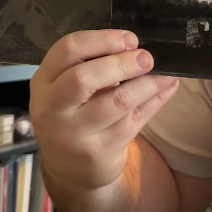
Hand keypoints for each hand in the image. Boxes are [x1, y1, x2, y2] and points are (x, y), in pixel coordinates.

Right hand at [30, 29, 179, 191]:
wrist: (69, 172)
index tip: (129, 39)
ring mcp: (73, 134)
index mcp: (44, 82)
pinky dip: (155, 101)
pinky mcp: (98, 153)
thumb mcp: (68, 91)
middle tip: (146, 58)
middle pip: (84, 78)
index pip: (67, 50)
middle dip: (121, 63)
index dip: (101, 39)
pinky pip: (134, 121)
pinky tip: (168, 87)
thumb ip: (92, 66)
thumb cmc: (74, 117)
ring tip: (165, 73)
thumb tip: (136, 45)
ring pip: (116, 101)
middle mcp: (52, 108)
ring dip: (147, 83)